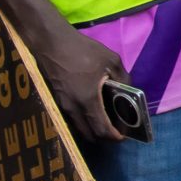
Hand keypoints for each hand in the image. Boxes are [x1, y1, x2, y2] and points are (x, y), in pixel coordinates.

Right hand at [36, 27, 129, 141]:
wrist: (52, 43)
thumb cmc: (82, 50)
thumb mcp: (111, 60)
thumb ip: (123, 78)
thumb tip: (128, 93)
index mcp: (88, 100)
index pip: (101, 130)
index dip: (114, 136)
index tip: (123, 136)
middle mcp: (73, 108)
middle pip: (89, 135)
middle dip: (104, 137)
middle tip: (116, 130)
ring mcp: (62, 106)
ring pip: (79, 128)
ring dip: (93, 130)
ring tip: (107, 121)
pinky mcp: (56, 100)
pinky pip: (72, 119)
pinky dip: (83, 121)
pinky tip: (92, 111)